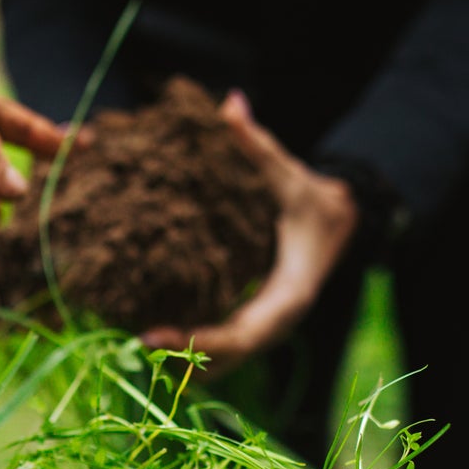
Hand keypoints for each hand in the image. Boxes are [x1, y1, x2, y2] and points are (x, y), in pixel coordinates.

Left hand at [141, 91, 357, 374]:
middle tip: (126, 345)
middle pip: (224, 362)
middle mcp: (275, 322)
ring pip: (219, 363)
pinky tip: (145, 338)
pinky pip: (216, 346)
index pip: (242, 335)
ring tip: (125, 347)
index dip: (196, 342)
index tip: (149, 337)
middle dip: (177, 359)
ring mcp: (262, 328)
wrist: (342, 223)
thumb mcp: (292, 176)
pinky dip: (185, 347)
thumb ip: (259, 148)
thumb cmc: (316, 201)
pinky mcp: (249, 322)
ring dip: (177, 362)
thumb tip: (230, 105)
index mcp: (290, 296)